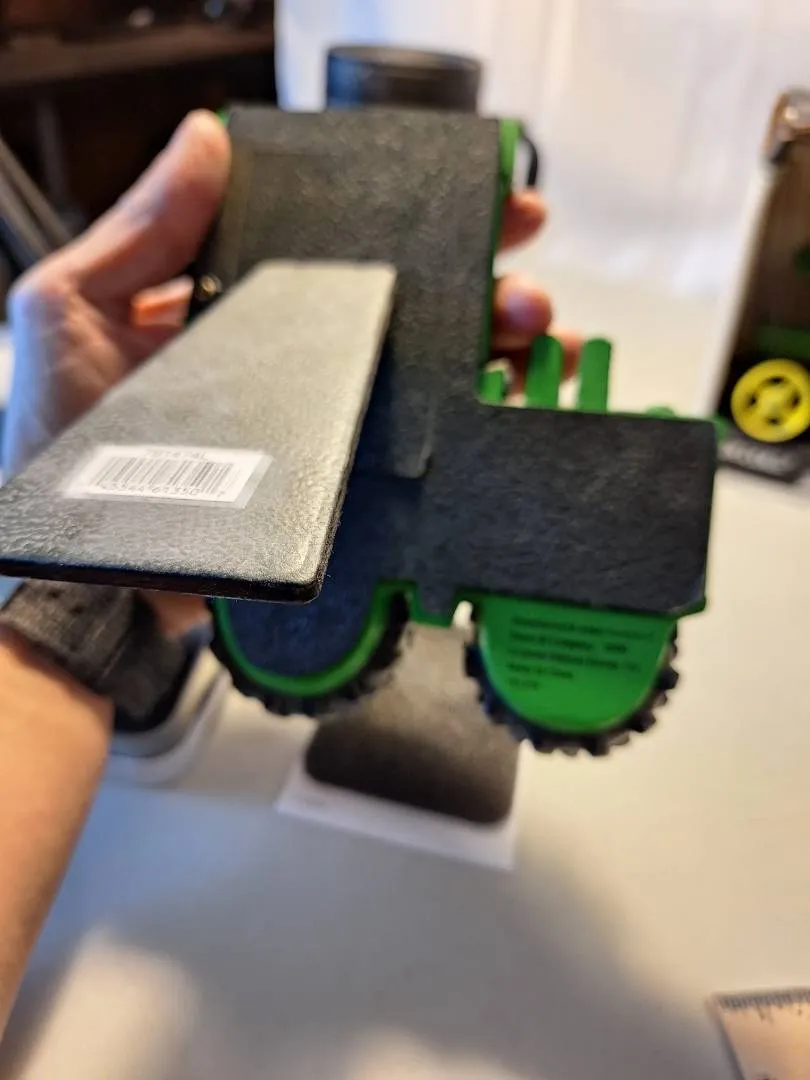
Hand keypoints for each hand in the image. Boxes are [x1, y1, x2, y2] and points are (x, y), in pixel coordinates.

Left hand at [4, 110, 570, 628]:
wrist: (88, 575)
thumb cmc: (59, 445)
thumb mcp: (71, 312)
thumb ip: (138, 231)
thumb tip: (206, 141)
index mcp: (237, 308)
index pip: (334, 249)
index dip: (403, 221)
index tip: (468, 198)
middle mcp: (289, 360)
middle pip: (401, 308)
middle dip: (474, 283)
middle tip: (519, 268)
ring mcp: (320, 421)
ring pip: (425, 374)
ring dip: (493, 348)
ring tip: (536, 334)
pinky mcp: (338, 481)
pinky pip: (416, 448)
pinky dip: (472, 425)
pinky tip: (511, 403)